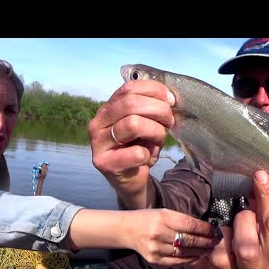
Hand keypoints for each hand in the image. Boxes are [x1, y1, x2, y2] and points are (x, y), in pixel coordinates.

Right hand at [88, 79, 175, 207]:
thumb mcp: (145, 122)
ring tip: (158, 139)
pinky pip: (136, 153)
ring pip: (133, 124)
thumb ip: (149, 107)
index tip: (171, 101)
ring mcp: (98, 143)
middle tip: (169, 122)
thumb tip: (169, 98)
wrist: (131, 179)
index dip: (154, 91)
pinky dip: (149, 154)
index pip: (129, 88)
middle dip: (159, 110)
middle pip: (131, 104)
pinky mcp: (104, 163)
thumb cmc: (139, 147)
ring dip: (155, 132)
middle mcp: (97, 122)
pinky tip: (146, 158)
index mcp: (107, 108)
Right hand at [124, 208, 219, 265]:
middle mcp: (160, 232)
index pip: (191, 225)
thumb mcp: (164, 212)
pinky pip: (176, 261)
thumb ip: (182, 220)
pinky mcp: (154, 259)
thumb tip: (204, 227)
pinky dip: (189, 259)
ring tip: (209, 249)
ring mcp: (156, 247)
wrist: (126, 230)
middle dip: (206, 241)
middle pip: (190, 240)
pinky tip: (197, 256)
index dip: (205, 229)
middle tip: (216, 241)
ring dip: (200, 252)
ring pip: (185, 252)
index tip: (214, 230)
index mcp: (164, 217)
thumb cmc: (148, 218)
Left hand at [192, 170, 268, 268]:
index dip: (266, 197)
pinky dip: (205, 240)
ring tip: (225, 230)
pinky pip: (203, 253)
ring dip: (221, 235)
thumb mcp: (264, 227)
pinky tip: (210, 236)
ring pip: (221, 253)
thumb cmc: (257, 241)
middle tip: (241, 217)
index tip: (259, 174)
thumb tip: (258, 176)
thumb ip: (262, 208)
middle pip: (247, 248)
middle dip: (242, 224)